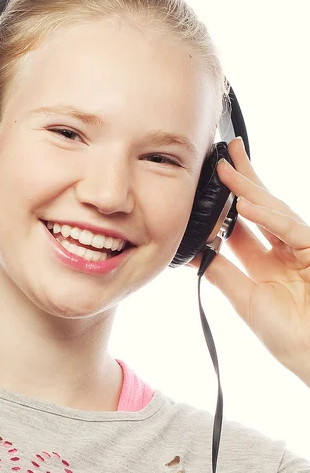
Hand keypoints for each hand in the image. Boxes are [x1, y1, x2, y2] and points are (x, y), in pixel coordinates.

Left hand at [188, 137, 309, 384]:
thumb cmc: (286, 335)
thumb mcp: (244, 297)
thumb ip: (220, 271)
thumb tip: (189, 250)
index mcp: (263, 261)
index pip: (241, 223)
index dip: (225, 202)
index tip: (207, 182)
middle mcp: (282, 250)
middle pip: (261, 206)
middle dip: (243, 179)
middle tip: (225, 152)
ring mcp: (301, 249)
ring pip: (275, 211)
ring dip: (250, 190)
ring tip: (226, 170)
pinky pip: (291, 229)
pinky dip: (268, 217)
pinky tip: (245, 205)